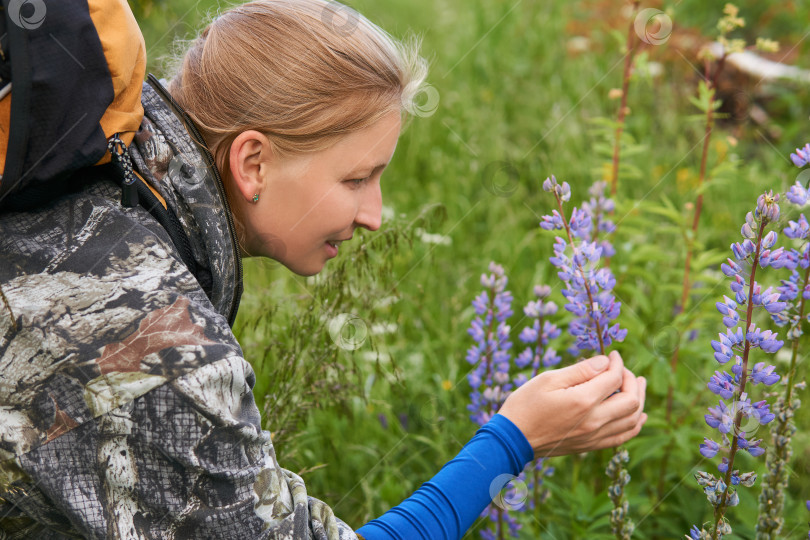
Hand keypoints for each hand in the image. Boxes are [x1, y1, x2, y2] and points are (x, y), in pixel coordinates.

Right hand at [498, 350, 646, 457]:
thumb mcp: (548, 379)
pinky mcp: (591, 446)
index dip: (617, 363)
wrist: (513, 438)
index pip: (614, 378)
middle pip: (631, 400)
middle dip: (632, 380)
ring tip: (638, 385)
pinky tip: (638, 415)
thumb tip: (605, 362)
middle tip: (623, 369)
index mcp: (582, 401)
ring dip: (639, 401)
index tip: (611, 355)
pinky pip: (623, 437)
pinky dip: (635, 424)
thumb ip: (580, 370)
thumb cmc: (525, 404)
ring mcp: (594, 436)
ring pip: (632, 420)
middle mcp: (593, 421)